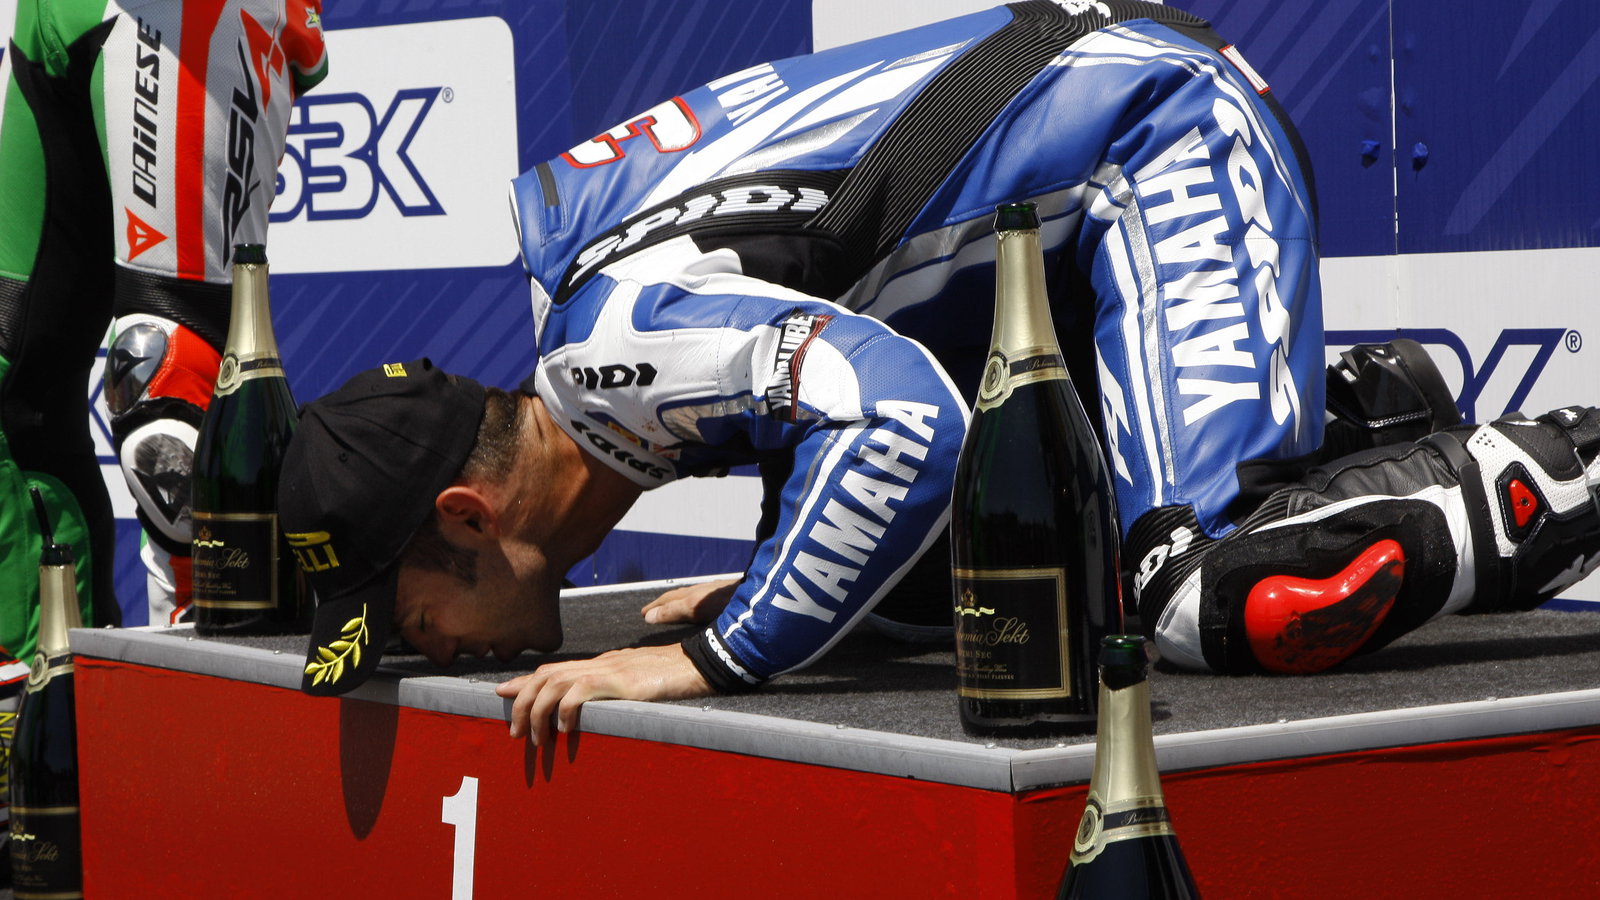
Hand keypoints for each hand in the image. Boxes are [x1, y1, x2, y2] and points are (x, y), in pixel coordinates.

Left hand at [495, 644, 712, 745]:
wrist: (700, 664)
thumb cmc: (673, 677)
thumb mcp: (636, 685)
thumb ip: (615, 690)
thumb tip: (598, 706)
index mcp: (600, 664)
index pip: (553, 668)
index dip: (524, 681)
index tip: (502, 693)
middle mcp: (598, 663)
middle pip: (545, 676)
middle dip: (521, 702)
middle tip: (513, 731)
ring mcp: (608, 670)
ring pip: (555, 684)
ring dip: (538, 713)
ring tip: (536, 740)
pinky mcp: (619, 681)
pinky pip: (581, 692)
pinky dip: (566, 711)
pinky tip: (563, 730)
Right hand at [641, 577, 738, 624]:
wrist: (760, 594)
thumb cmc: (727, 601)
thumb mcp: (695, 607)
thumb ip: (672, 611)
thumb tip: (647, 616)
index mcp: (693, 595)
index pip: (668, 600)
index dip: (655, 607)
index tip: (643, 613)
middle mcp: (703, 591)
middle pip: (679, 596)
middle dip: (665, 604)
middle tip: (652, 611)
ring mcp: (717, 593)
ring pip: (693, 597)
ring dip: (681, 603)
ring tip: (674, 609)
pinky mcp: (730, 597)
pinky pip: (706, 599)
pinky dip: (696, 603)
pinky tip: (704, 609)